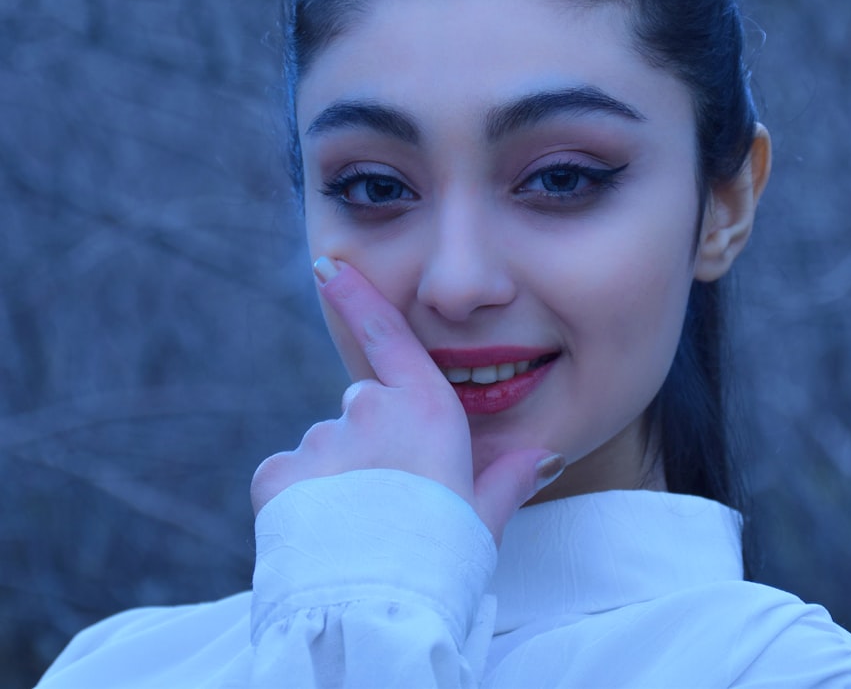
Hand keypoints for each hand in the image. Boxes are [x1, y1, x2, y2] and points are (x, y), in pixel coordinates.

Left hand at [251, 258, 562, 543]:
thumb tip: (542, 456)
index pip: (388, 337)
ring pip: (326, 445)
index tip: (327, 265)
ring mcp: (322, 438)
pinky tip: (317, 531)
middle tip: (386, 499)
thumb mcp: (482, 520)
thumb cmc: (443, 563)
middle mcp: (371, 409)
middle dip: (371, 442)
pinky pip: (289, 473)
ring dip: (336, 473)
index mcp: (426, 411)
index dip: (357, 296)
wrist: (377, 614)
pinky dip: (298, 496)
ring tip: (354, 526)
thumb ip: (506, 479)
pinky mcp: (279, 473)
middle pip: (363, 409)